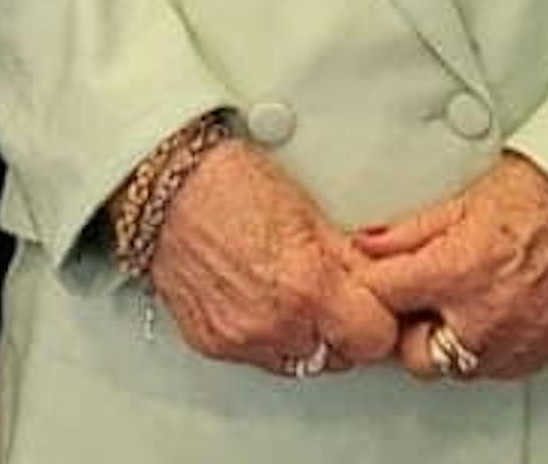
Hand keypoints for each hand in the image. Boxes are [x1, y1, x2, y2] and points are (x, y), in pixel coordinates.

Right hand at [141, 140, 405, 379]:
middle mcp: (273, 324)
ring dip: (306, 338)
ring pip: (300, 362)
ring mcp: (240, 340)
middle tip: (332, 296)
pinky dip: (268, 337)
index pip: (375, 340)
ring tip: (292, 294)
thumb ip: (351, 259)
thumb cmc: (230, 185)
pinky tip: (260, 298)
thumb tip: (383, 283)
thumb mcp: (309, 212)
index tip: (373, 305)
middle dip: (343, 330)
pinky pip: (259, 358)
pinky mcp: (213, 345)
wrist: (164, 189)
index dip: (379, 320)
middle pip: (340, 358)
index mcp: (307, 288)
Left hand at [352, 153, 547, 383]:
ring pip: (456, 366)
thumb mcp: (464, 199)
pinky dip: (487, 347)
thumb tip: (366, 244)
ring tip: (460, 301)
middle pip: (414, 354)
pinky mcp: (541, 353)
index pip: (383, 298)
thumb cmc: (544, 193)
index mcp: (458, 273)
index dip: (374, 286)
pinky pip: (496, 367)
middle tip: (418, 297)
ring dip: (448, 340)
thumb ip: (408, 230)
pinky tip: (492, 311)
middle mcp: (485, 318)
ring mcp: (516, 342)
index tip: (378, 279)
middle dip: (409, 328)